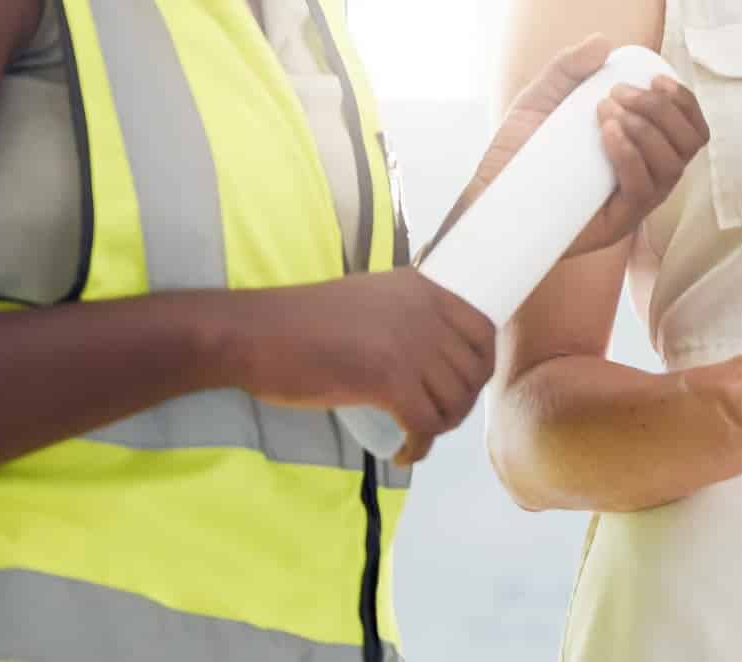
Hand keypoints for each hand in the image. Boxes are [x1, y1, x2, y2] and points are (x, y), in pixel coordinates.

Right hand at [217, 268, 495, 465]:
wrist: (256, 334)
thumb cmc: (304, 320)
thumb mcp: (372, 299)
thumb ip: (405, 311)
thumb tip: (435, 345)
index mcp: (425, 288)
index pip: (484, 330)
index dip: (480, 367)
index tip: (460, 388)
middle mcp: (426, 312)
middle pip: (472, 372)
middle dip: (459, 404)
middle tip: (432, 421)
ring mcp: (410, 344)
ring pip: (452, 402)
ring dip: (439, 428)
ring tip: (415, 435)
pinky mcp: (388, 379)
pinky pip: (424, 425)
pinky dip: (418, 447)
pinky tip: (404, 453)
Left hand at [454, 36, 711, 257]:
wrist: (490, 195)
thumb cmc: (520, 152)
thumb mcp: (542, 99)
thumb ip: (568, 68)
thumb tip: (603, 42)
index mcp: (644, 147)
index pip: (689, 127)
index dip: (684, 100)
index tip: (656, 80)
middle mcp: (648, 174)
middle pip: (690, 142)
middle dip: (661, 109)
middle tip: (619, 93)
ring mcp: (635, 202)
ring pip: (672, 166)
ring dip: (647, 129)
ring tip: (606, 112)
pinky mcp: (618, 224)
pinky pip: (642, 190)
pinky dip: (631, 155)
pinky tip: (608, 133)